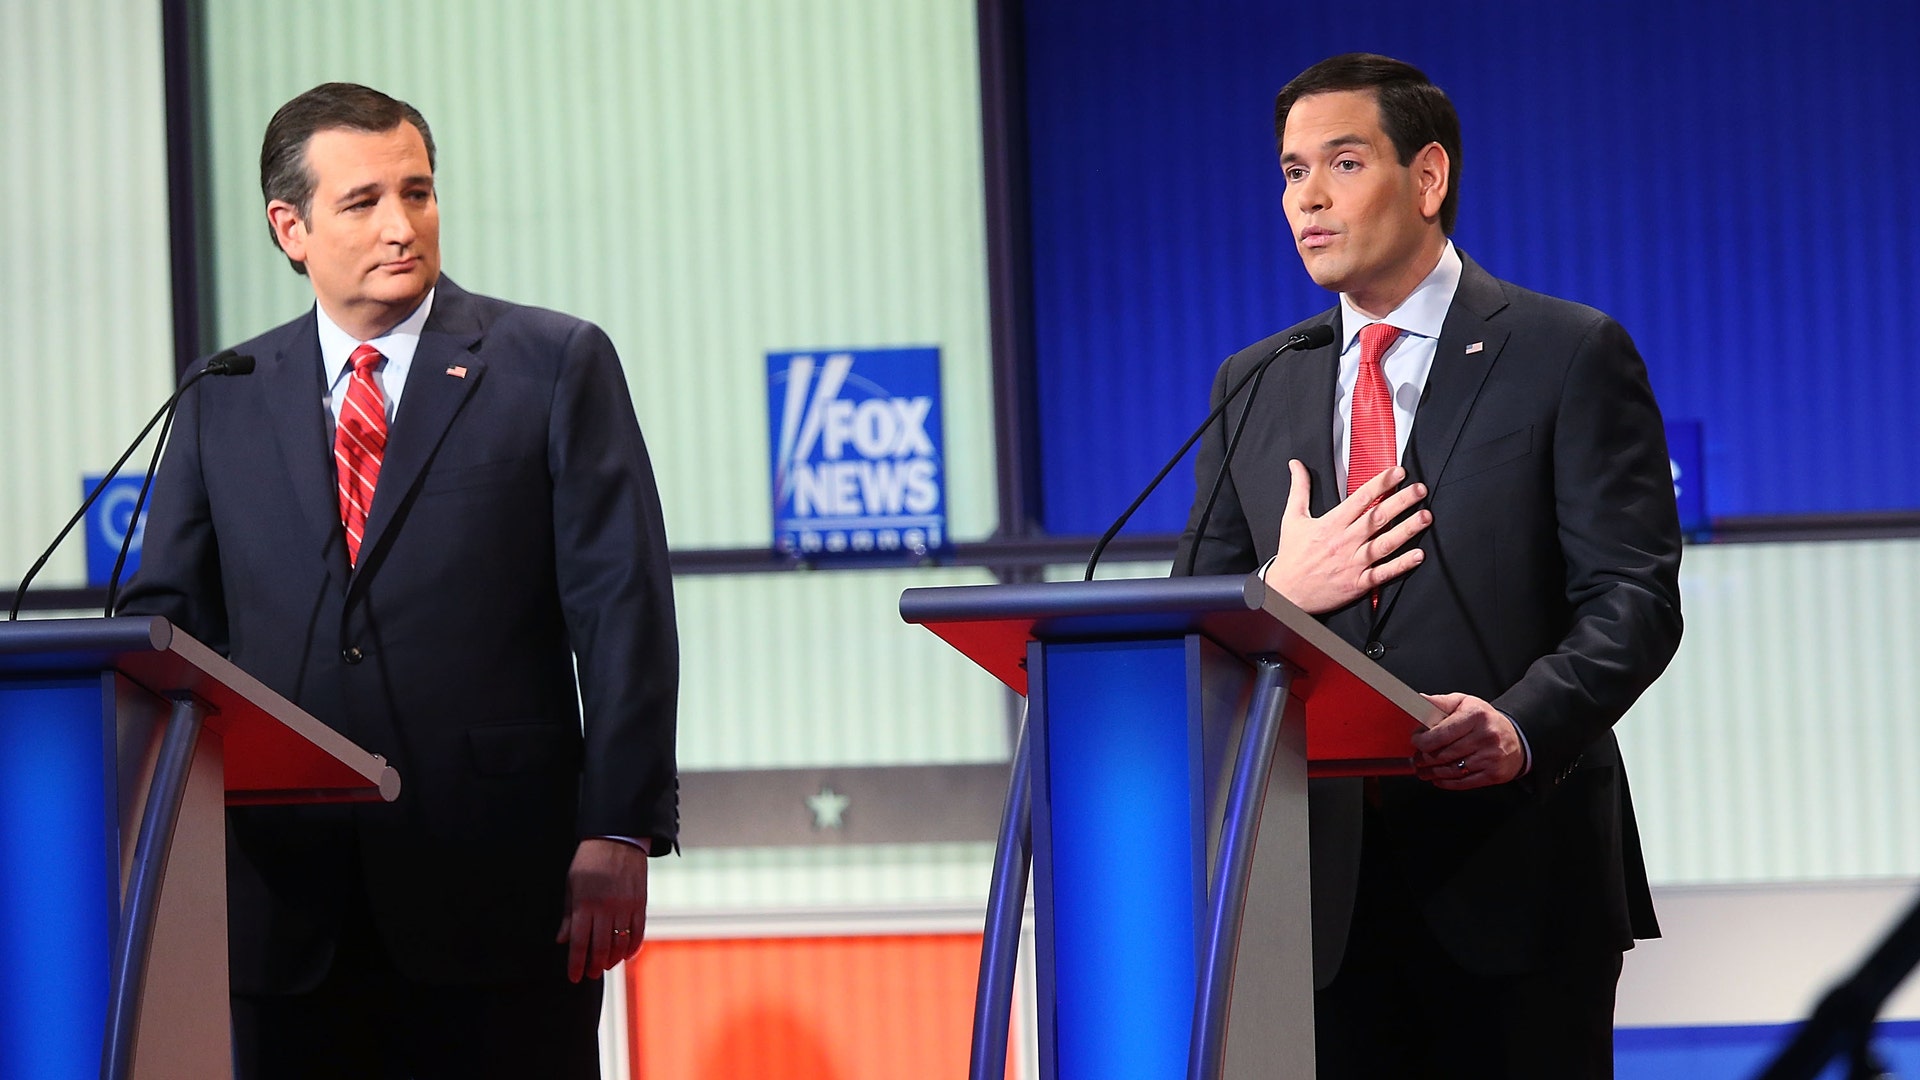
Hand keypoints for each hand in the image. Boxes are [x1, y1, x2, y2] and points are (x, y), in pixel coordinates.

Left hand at [555, 838, 649, 981]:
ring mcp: (626, 906)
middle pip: (601, 947)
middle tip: (589, 974)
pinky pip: (638, 932)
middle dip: (594, 966)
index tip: (573, 977)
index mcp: (585, 903)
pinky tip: (625, 955)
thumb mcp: (572, 884)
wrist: (618, 838)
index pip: (580, 942)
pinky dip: (632, 947)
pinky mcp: (640, 903)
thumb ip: (569, 914)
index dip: (576, 963)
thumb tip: (562, 940)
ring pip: (620, 944)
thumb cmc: (589, 860)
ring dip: (612, 959)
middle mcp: (606, 907)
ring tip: (605, 965)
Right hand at [1264, 460, 1430, 613]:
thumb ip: (1299, 488)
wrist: (1285, 593)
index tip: (1398, 472)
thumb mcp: (1292, 518)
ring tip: (1426, 516)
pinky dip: (1401, 565)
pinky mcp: (1358, 583)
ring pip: (1384, 544)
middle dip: (1401, 501)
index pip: (1360, 499)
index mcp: (1330, 524)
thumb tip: (1296, 464)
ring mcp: (1352, 563)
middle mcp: (1344, 542)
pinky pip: (1383, 573)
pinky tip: (1418, 555)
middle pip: (1377, 518)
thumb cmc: (1291, 555)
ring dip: (1407, 529)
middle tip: (1420, 489)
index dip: (1381, 484)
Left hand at [1411, 693, 1525, 788]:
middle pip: (1444, 754)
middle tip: (1417, 758)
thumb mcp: (1465, 703)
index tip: (1416, 741)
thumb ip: (1440, 702)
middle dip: (1424, 758)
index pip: (1441, 734)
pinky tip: (1438, 778)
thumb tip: (1419, 700)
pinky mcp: (1494, 774)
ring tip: (1423, 770)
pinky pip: (1463, 782)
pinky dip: (1446, 783)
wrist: (1516, 737)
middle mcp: (1486, 736)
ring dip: (1432, 772)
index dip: (1422, 740)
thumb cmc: (1485, 720)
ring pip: (1451, 770)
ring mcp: (1491, 757)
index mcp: (1476, 716)